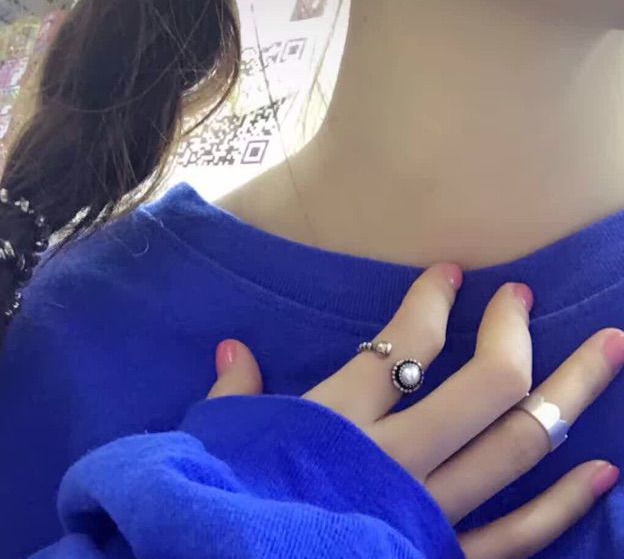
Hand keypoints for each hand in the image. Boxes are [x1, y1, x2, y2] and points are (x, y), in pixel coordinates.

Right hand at [207, 263, 621, 558]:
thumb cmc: (228, 502)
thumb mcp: (222, 443)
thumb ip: (235, 395)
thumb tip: (233, 347)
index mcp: (338, 421)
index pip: (404, 343)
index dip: (432, 300)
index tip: (451, 274)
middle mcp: (397, 458)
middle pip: (484, 385)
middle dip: (512, 332)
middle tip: (523, 297)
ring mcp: (430, 512)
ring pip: (516, 446)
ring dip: (567, 395)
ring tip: (609, 351)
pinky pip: (517, 535)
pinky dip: (563, 504)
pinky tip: (604, 469)